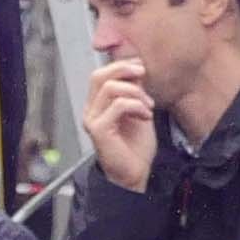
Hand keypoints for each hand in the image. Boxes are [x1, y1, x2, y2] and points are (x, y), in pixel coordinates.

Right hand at [83, 57, 158, 193]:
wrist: (135, 174)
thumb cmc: (135, 149)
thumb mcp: (138, 110)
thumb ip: (134, 90)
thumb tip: (136, 69)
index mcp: (98, 105)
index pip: (102, 74)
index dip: (122, 65)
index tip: (141, 68)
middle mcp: (91, 111)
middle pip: (99, 75)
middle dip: (123, 69)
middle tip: (142, 73)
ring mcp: (92, 120)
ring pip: (110, 88)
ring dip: (135, 92)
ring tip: (148, 106)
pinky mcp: (99, 130)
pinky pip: (118, 105)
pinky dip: (136, 105)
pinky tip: (146, 115)